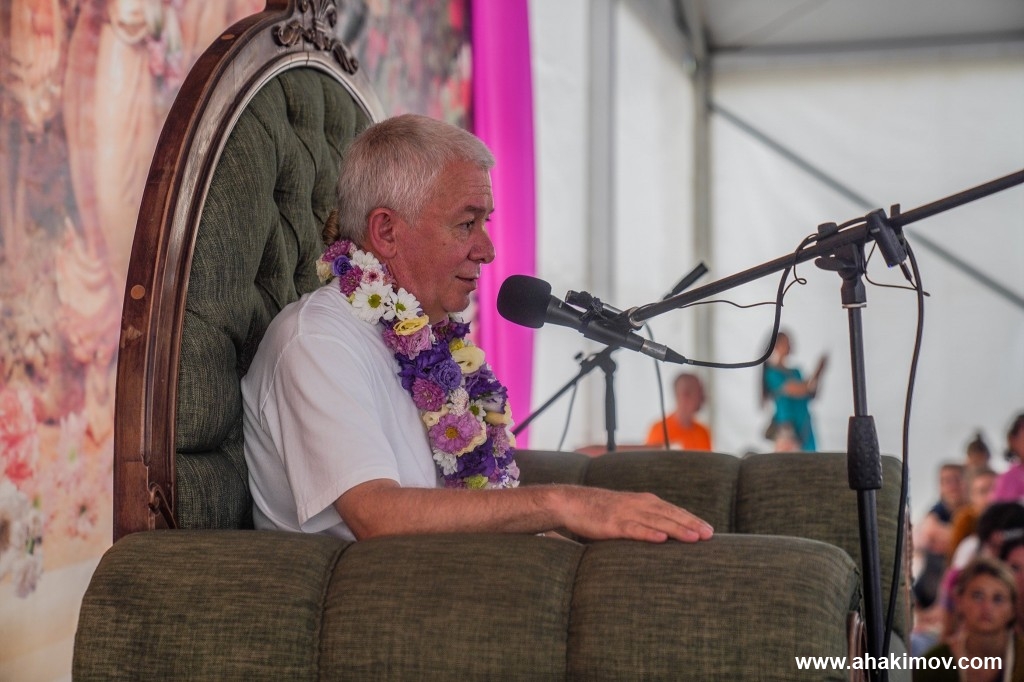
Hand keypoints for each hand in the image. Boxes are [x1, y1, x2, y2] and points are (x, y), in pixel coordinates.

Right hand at [556, 487, 713, 543]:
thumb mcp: (628, 511)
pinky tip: (661, 539)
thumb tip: (665, 533)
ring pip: (656, 522)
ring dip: (676, 529)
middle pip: (670, 515)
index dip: (692, 519)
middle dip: (691, 524)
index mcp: (645, 501)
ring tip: (694, 538)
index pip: (674, 510)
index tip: (709, 530)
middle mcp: (639, 504)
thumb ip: (645, 518)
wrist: (572, 502)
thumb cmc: (601, 510)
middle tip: (709, 535)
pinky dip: (648, 533)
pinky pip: (633, 529)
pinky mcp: (612, 524)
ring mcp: (626, 513)